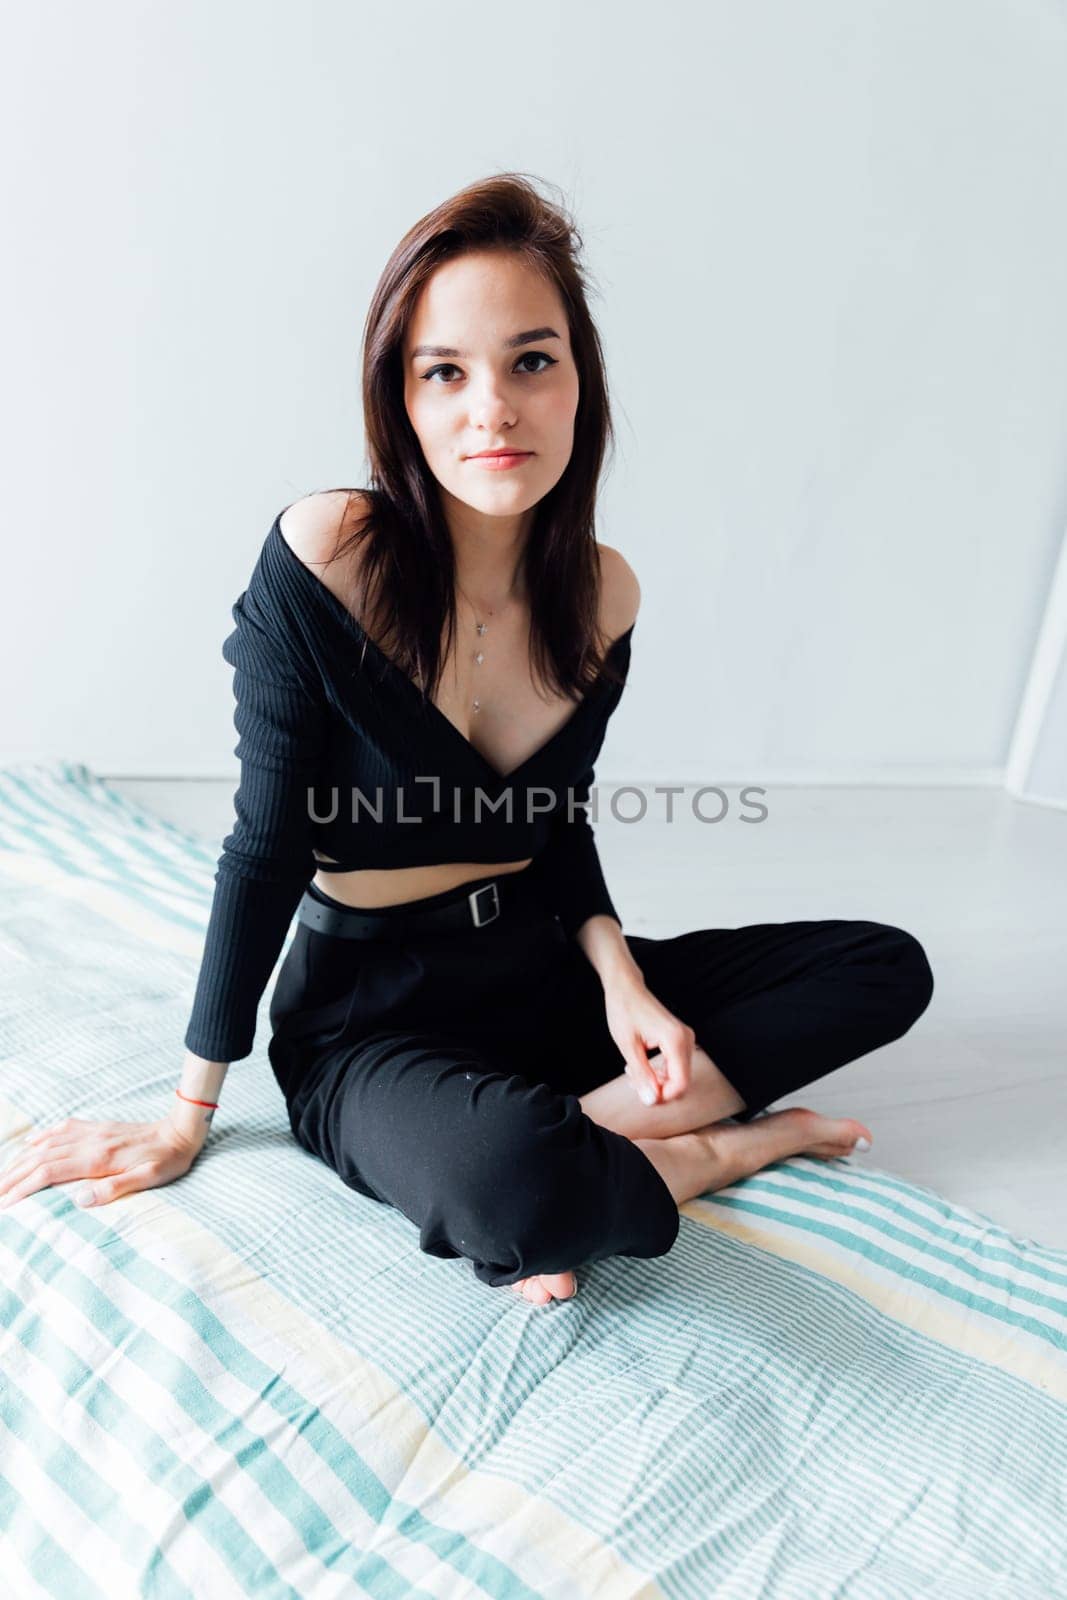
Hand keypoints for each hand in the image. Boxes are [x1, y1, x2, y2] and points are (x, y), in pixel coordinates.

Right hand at [0, 1116, 202, 1212]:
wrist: (180, 1131)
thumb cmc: (166, 1161)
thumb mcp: (148, 1180)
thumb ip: (115, 1190)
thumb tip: (79, 1200)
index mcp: (98, 1159)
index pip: (49, 1173)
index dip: (23, 1188)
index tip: (5, 1204)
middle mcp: (89, 1142)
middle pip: (39, 1159)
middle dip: (12, 1177)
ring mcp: (91, 1132)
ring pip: (45, 1144)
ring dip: (20, 1160)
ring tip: (3, 1176)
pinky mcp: (96, 1128)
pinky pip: (61, 1129)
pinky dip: (41, 1137)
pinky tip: (30, 1144)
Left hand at [602, 974, 694, 1106]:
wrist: (626, 988)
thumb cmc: (624, 1011)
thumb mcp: (628, 1046)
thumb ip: (641, 1075)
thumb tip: (651, 1100)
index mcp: (676, 1040)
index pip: (680, 1083)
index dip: (663, 1097)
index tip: (642, 1095)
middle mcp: (686, 1039)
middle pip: (681, 1082)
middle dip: (659, 1090)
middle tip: (634, 1084)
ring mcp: (685, 1038)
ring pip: (678, 1075)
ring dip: (657, 1082)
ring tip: (633, 1074)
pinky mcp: (680, 1039)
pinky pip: (676, 1065)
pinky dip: (660, 1072)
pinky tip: (640, 1067)